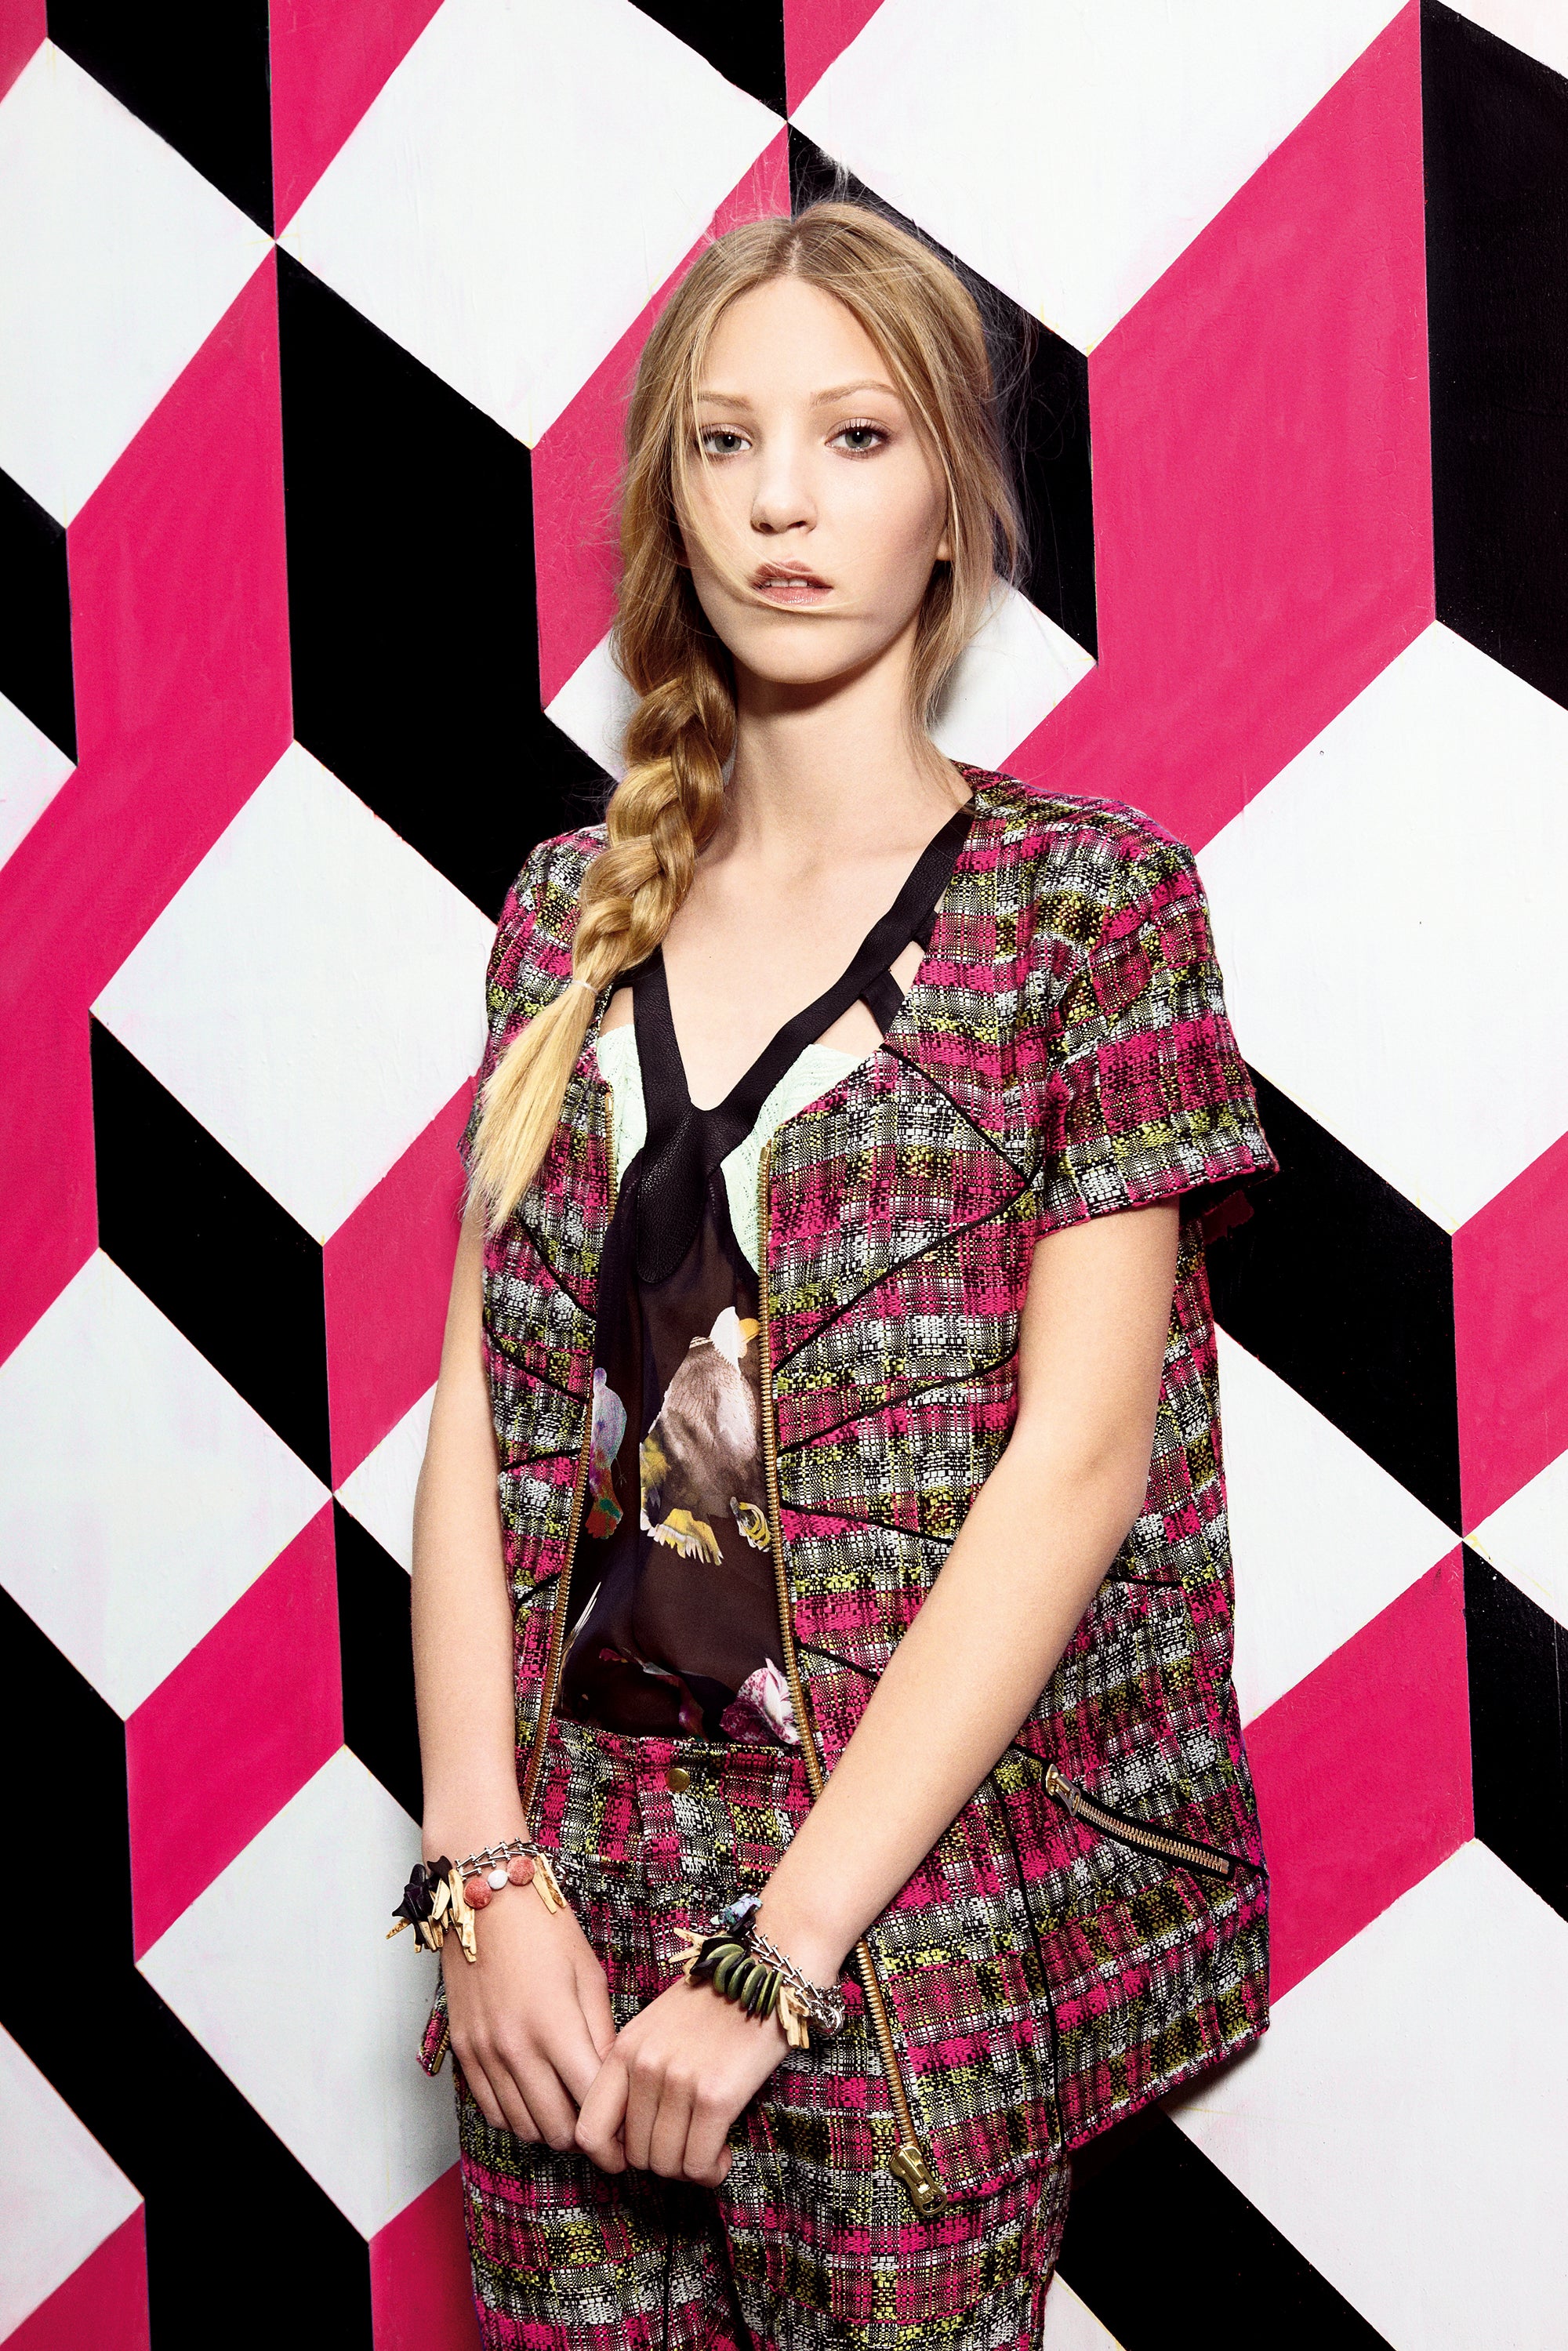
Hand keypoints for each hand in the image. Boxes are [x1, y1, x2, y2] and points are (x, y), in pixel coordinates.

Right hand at [442, 1883, 615, 2149]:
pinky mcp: (464, 2052)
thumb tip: (616, 2085)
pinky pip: (492, 2111)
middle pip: (557, 2129)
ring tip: (573, 2112)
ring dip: (552, 2128)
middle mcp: (516, 2048)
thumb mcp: (589, 1975)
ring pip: (523, 2127)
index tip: (628, 2142)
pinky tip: (537, 2099)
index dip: (615, 2134)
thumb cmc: (546, 1928)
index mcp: (555, 2026)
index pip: (591, 2105)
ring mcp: (485, 2053)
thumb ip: (602, 2036)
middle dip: (586, 2136)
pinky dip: (518, 2117)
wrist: (484, 1898)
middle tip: (603, 2127)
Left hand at [574, 1971, 787, 2185]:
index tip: (634, 2158)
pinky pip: (699, 2163)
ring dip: (689, 2169)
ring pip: (668, 2164)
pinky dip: (710, 2171)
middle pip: (636, 2155)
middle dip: (663, 2161)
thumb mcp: (656, 2029)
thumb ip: (634, 2074)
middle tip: (687, 2147)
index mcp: (625, 2050)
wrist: (765, 1974)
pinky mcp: (716, 2096)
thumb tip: (627, 2136)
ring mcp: (678, 2081)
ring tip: (708, 2150)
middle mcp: (645, 2066)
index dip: (610, 2158)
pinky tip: (723, 2156)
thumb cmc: (713, 2006)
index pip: (590, 2131)